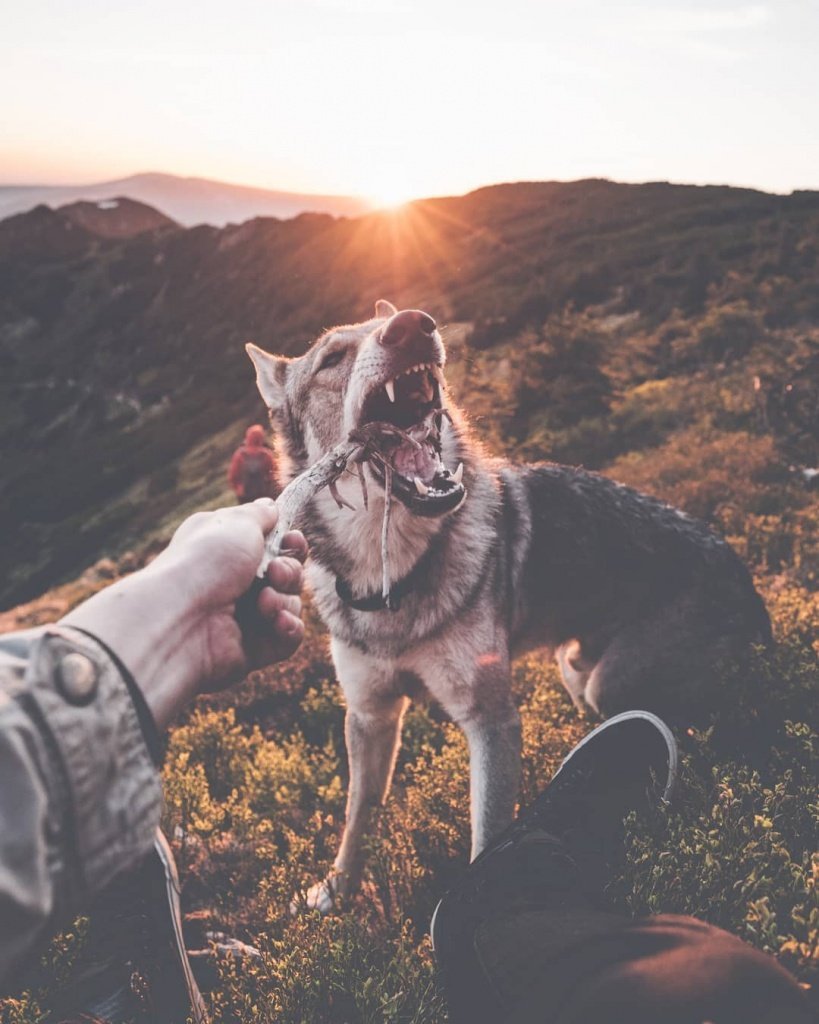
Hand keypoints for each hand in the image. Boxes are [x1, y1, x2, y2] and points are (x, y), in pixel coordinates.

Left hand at [62, 500, 306, 728]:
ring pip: (290, 605)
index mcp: (228, 552)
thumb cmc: (203, 563)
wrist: (178, 619)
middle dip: (289, 570)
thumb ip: (260, 514)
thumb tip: (271, 507)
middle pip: (287, 575)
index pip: (273, 546)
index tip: (292, 539)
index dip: (290, 543)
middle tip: (274, 572)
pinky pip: (287, 638)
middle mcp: (235, 583)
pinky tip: (276, 622)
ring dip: (284, 599)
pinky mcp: (252, 649)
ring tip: (263, 602)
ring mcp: (244, 618)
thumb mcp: (235, 524)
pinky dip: (288, 628)